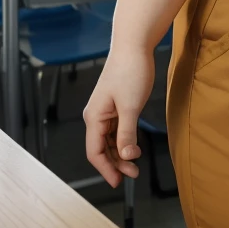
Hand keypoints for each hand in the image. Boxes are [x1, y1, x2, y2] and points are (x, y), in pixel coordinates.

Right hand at [83, 47, 155, 186]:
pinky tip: (133, 146)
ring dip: (120, 153)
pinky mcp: (115, 106)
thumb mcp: (131, 106)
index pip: (94, 152)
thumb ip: (127, 133)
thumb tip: (126, 156)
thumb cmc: (130, 71)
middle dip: (115, 163)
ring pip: (109, 140)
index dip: (105, 169)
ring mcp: (105, 111)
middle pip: (101, 148)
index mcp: (94, 117)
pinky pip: (116, 130)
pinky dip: (123, 140)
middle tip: (132, 174)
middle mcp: (96, 116)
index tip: (118, 182)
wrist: (134, 46)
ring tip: (134, 165)